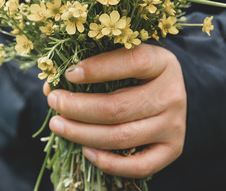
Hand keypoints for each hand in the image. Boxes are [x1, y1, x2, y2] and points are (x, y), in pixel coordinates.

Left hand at [43, 43, 186, 178]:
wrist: (171, 95)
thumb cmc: (138, 74)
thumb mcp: (124, 59)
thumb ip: (94, 66)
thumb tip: (51, 86)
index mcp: (162, 63)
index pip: (132, 62)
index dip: (98, 68)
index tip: (69, 74)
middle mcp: (172, 94)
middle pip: (117, 107)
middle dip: (77, 107)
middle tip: (54, 101)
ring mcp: (174, 125)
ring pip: (121, 137)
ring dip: (82, 133)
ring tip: (57, 124)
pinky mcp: (172, 149)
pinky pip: (139, 166)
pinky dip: (108, 162)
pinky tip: (86, 151)